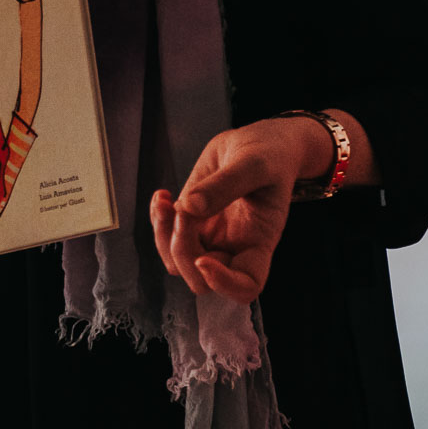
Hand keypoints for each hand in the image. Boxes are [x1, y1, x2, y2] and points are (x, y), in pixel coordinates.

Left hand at [149, 117, 327, 302]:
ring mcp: (211, 237)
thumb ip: (226, 184)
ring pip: (177, 262)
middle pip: (200, 279)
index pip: (246, 285)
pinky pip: (166, 238)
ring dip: (164, 236)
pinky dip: (158, 221)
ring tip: (167, 200)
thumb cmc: (269, 155)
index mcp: (259, 242)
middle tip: (183, 210)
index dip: (223, 283)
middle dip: (183, 249)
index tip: (203, 259)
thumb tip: (189, 206)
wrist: (259, 143)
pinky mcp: (192, 222)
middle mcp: (234, 247)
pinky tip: (163, 196)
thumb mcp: (254, 164)